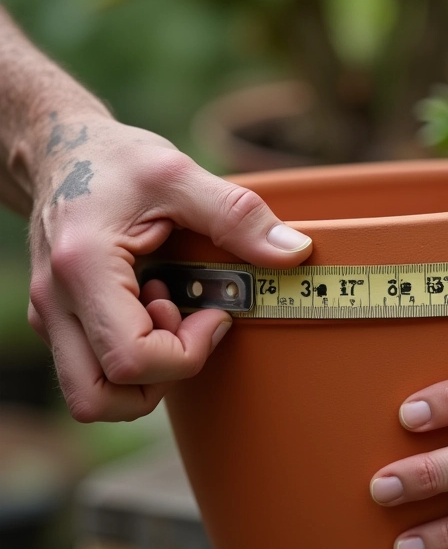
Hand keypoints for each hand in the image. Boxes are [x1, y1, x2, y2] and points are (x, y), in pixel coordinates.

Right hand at [26, 115, 311, 420]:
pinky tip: (149, 311)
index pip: (132, 361)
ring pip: (93, 397)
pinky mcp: (61, 323)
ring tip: (166, 316)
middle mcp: (56, 305)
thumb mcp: (178, 175)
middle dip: (163, 377)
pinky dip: (133, 360)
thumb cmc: (112, 161)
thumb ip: (237, 215)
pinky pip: (95, 372)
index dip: (188, 353)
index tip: (215, 315)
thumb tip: (294, 252)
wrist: (59, 151)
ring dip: (145, 377)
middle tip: (185, 322)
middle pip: (103, 397)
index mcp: (83, 270)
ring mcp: (52, 319)